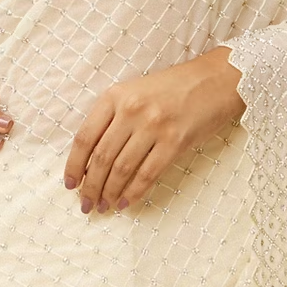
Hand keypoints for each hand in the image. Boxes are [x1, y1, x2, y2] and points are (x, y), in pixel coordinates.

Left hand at [63, 46, 245, 214]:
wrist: (215, 80)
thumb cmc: (173, 88)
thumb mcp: (135, 92)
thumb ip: (113, 118)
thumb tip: (92, 160)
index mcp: (115, 96)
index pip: (85, 138)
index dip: (74, 166)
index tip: (71, 184)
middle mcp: (131, 110)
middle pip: (101, 157)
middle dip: (91, 186)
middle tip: (86, 204)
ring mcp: (153, 126)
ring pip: (122, 169)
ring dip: (110, 192)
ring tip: (104, 205)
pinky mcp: (175, 142)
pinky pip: (147, 174)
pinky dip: (134, 192)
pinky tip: (126, 202)